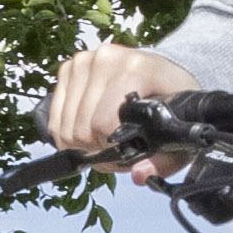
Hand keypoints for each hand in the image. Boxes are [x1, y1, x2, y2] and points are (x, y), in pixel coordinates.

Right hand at [43, 43, 197, 163]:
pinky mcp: (69, 68)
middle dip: (96, 148)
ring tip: (103, 137)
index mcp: (137, 68)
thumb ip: (163, 161)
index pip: (103, 121)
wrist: (160, 74)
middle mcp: (107, 58)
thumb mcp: (177, 135)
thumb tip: (139, 174)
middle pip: (81, 128)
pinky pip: (55, 117)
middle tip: (114, 146)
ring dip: (81, 142)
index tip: (125, 150)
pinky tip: (88, 128)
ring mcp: (85, 61)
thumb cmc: (169, 103)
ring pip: (65, 126)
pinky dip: (67, 131)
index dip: (111, 148)